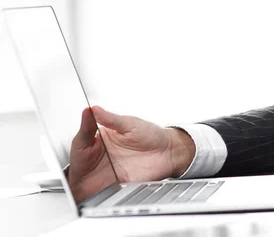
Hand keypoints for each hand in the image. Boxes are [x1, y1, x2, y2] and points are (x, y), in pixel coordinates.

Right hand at [68, 106, 194, 202]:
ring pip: (85, 177)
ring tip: (86, 165)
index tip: (87, 116)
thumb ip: (111, 119)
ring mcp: (108, 171)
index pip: (86, 133)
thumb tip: (94, 109)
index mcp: (103, 137)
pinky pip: (101, 190)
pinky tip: (98, 181)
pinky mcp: (116, 185)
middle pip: (80, 159)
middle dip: (78, 158)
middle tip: (82, 148)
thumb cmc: (152, 136)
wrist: (169, 152)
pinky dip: (96, 188)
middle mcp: (102, 155)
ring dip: (82, 175)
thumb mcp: (131, 124)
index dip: (84, 127)